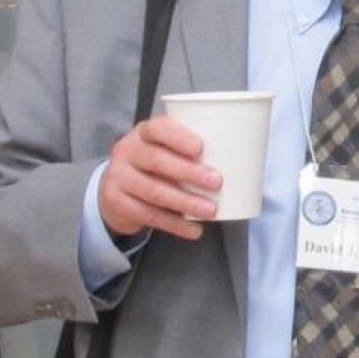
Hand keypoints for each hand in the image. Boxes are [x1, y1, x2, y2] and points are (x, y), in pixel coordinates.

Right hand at [97, 116, 220, 239]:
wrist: (116, 190)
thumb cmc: (157, 165)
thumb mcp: (167, 150)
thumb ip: (192, 152)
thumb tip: (242, 162)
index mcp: (145, 132)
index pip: (158, 128)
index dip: (178, 137)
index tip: (200, 148)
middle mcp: (127, 151)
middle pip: (156, 160)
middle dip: (188, 172)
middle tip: (216, 182)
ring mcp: (119, 178)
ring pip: (154, 191)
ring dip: (185, 202)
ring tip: (211, 210)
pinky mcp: (117, 203)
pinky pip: (148, 215)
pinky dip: (175, 224)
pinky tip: (195, 229)